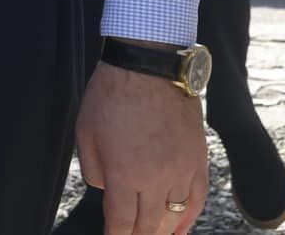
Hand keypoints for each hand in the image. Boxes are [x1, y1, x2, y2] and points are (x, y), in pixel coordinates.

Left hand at [73, 63, 206, 234]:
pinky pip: (197, 200)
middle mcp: (155, 178)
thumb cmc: (111, 94)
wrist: (148, 66)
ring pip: (174, 216)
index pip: (120, 221)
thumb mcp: (85, 130)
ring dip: (162, 232)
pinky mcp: (198, 161)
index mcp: (123, 173)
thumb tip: (105, 190)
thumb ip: (93, 167)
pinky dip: (189, 218)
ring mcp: (181, 171)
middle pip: (148, 224)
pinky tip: (181, 228)